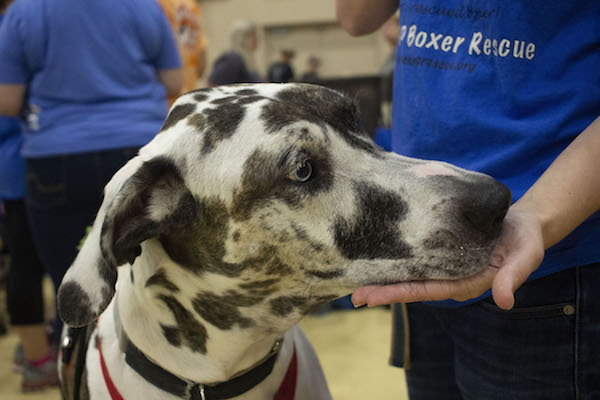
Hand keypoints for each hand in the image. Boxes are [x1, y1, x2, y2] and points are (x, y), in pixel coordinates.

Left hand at [351, 204, 544, 309]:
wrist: (524, 220)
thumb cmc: (526, 238)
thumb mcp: (526, 255)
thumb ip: (514, 276)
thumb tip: (504, 301)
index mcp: (467, 282)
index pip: (427, 291)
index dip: (399, 294)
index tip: (373, 298)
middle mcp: (451, 276)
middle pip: (412, 286)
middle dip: (384, 291)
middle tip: (353, 296)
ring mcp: (445, 264)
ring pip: (411, 272)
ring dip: (386, 276)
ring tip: (357, 278)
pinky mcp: (442, 248)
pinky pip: (417, 256)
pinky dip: (397, 258)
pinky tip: (378, 255)